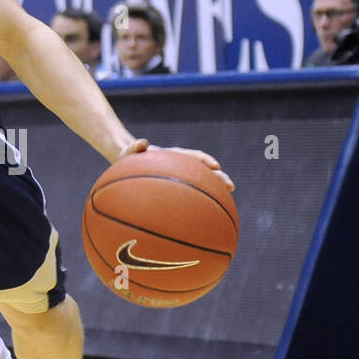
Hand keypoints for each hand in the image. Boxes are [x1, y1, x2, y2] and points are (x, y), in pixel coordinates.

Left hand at [116, 139, 234, 191]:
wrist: (127, 162)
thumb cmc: (128, 158)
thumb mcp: (128, 152)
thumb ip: (134, 147)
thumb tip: (142, 142)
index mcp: (172, 157)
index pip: (191, 156)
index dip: (204, 160)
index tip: (215, 166)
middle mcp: (180, 166)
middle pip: (204, 170)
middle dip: (218, 177)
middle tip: (230, 186)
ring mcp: (180, 176)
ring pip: (201, 183)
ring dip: (215, 190)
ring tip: (228, 199)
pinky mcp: (176, 187)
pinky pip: (190, 194)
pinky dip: (200, 202)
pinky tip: (206, 216)